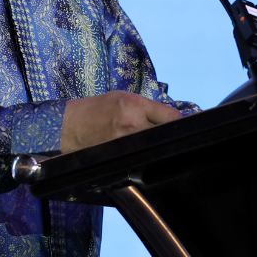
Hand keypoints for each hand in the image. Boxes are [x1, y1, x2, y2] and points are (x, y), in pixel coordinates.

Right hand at [61, 90, 182, 152]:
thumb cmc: (96, 109)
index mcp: (134, 105)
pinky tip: (145, 156)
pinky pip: (140, 159)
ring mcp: (125, 143)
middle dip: (172, 137)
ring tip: (159, 148)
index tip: (187, 126)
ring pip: (155, 149)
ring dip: (160, 149)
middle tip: (178, 140)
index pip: (171, 116)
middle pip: (166, 134)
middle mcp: (132, 123)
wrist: (69, 125)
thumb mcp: (122, 98)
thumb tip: (171, 119)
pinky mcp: (118, 157)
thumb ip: (147, 108)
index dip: (182, 122)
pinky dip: (145, 157)